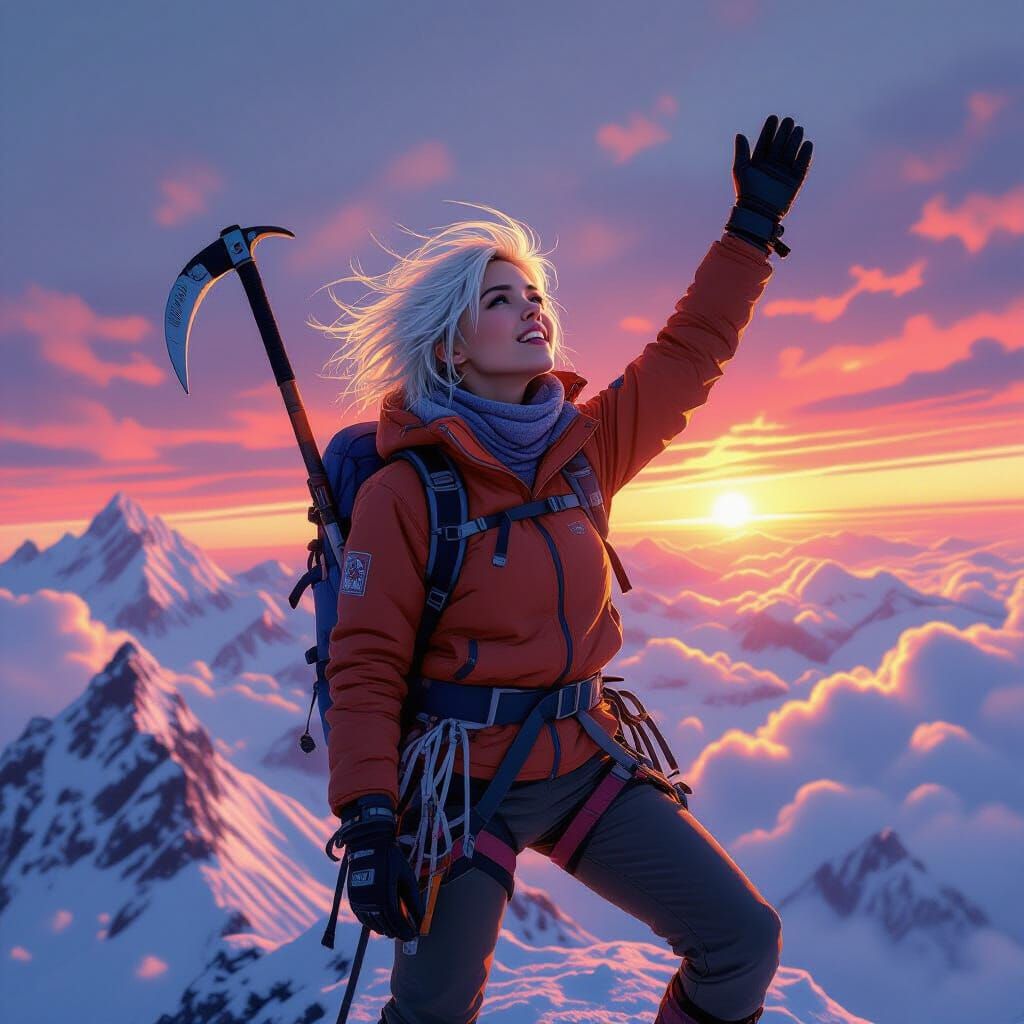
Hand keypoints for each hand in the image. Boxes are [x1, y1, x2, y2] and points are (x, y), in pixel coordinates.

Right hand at [339, 797, 423, 939]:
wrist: (367, 844)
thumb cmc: (390, 858)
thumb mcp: (405, 875)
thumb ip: (413, 897)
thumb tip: (421, 916)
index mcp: (385, 895)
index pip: (396, 922)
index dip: (405, 930)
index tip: (414, 935)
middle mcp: (370, 901)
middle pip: (385, 926)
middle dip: (397, 932)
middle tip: (407, 935)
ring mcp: (360, 900)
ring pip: (373, 924)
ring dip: (385, 930)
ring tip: (395, 932)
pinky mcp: (353, 898)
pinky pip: (362, 918)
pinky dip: (372, 924)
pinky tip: (379, 925)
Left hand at [726, 114, 813, 256]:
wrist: (757, 212)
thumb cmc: (746, 192)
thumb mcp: (741, 170)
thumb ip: (742, 152)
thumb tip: (739, 134)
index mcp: (759, 163)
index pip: (765, 142)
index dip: (769, 130)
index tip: (773, 118)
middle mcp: (772, 166)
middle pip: (780, 145)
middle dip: (784, 132)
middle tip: (788, 121)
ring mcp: (784, 173)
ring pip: (791, 152)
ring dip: (794, 140)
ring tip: (797, 130)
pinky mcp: (795, 181)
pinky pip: (802, 166)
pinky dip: (805, 155)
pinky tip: (807, 144)